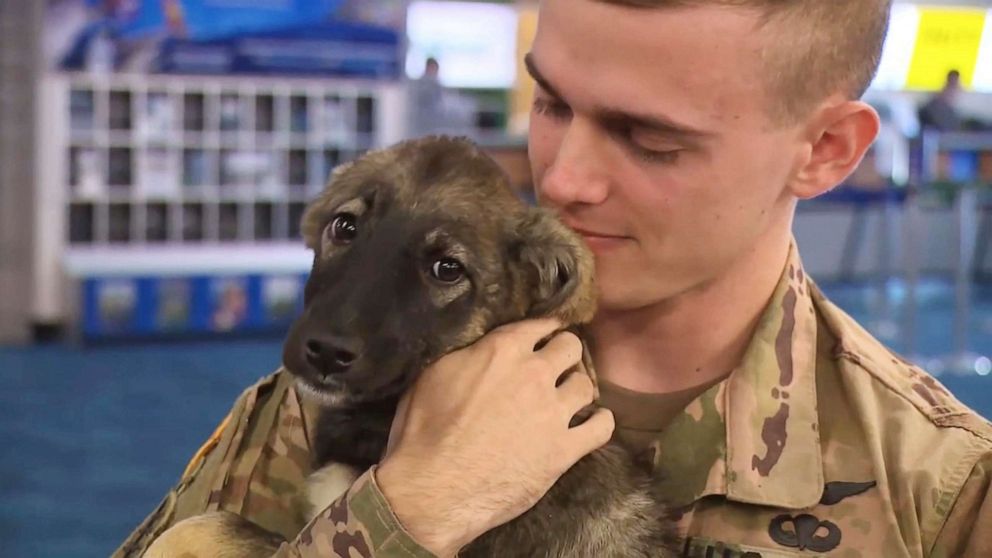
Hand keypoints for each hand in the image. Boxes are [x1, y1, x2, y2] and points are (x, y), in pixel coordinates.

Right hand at [376, 318, 614, 556]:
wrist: (433, 490)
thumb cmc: (423, 433)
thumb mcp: (433, 374)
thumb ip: (468, 353)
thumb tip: (483, 346)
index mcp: (502, 350)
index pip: (540, 324)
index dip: (543, 330)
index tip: (542, 338)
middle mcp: (534, 374)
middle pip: (571, 347)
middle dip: (564, 354)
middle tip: (554, 368)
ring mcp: (553, 412)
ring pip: (586, 385)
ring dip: (576, 389)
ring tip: (566, 399)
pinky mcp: (564, 450)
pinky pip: (601, 428)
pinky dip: (599, 423)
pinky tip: (591, 423)